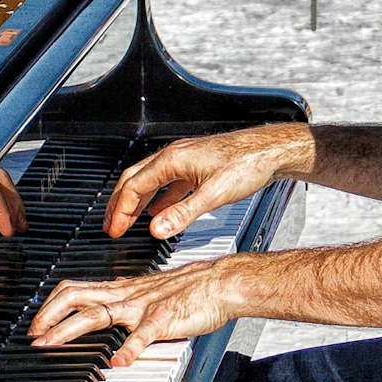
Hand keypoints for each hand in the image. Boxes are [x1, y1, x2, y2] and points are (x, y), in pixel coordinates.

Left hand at [28, 259, 242, 365]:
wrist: (221, 282)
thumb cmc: (190, 289)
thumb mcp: (149, 290)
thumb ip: (126, 298)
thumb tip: (107, 303)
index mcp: (121, 290)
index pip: (75, 290)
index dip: (50, 306)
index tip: (36, 324)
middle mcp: (125, 295)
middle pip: (74, 296)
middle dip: (47, 315)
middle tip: (33, 335)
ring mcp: (142, 307)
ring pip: (97, 313)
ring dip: (68, 329)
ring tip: (51, 344)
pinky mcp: (163, 319)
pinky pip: (142, 335)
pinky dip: (128, 349)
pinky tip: (117, 363)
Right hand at [105, 124, 312, 241]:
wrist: (271, 150)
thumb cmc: (247, 165)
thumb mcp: (213, 195)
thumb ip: (182, 213)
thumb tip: (156, 229)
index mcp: (172, 160)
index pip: (134, 186)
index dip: (120, 210)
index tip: (114, 230)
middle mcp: (174, 156)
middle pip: (135, 179)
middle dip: (120, 204)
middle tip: (111, 225)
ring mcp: (185, 159)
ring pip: (150, 180)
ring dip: (137, 201)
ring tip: (128, 219)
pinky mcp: (197, 165)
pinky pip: (168, 182)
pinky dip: (158, 197)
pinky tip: (160, 210)